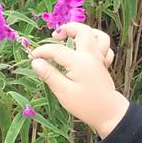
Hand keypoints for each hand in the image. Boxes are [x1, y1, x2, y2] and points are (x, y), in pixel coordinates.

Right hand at [27, 22, 128, 136]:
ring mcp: (100, 59)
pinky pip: (105, 48)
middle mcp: (91, 56)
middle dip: (67, 28)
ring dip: (85, 33)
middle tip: (55, 36)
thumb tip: (36, 62)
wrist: (109, 114)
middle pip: (82, 30)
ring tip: (72, 39)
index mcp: (79, 62)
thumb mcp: (63, 92)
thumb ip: (49, 74)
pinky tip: (86, 52)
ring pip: (99, 36)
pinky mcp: (104, 65)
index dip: (42, 51)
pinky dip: (96, 45)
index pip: (56, 49)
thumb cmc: (85, 105)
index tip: (32, 57)